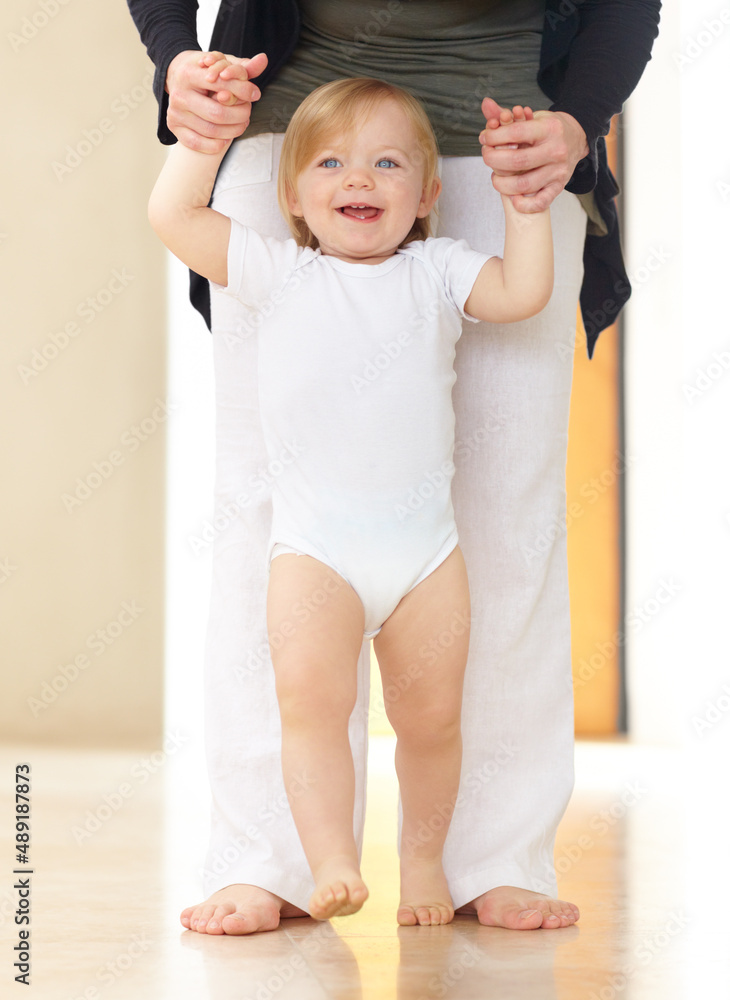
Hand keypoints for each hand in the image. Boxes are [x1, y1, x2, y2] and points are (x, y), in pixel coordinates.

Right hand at [166, 50, 267, 152]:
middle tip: (248, 111)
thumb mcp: (222, 63)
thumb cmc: (205, 71)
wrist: (176, 76)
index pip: (221, 85)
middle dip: (240, 115)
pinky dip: (215, 145)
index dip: (243, 90)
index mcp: (189, 74)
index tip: (255, 94)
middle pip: (218, 114)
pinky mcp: (174, 127)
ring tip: (241, 123)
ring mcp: (175, 112)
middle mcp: (179, 94)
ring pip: (211, 131)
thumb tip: (264, 60)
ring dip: (233, 131)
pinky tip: (225, 138)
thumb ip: (243, 66)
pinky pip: (197, 144)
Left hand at [479, 96, 588, 212]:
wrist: (577, 138)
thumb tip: (485, 104)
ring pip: (524, 185)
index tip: (484, 139)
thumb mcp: (530, 117)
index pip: (515, 133)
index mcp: (549, 129)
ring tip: (496, 178)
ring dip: (502, 185)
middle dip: (493, 160)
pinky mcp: (559, 186)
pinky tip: (513, 197)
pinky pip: (540, 203)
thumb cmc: (547, 128)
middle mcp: (556, 150)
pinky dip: (523, 204)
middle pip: (516, 162)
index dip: (494, 137)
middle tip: (487, 157)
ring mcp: (558, 171)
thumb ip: (505, 115)